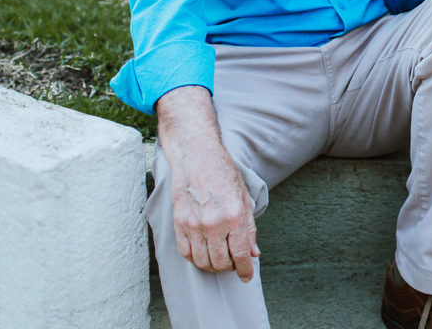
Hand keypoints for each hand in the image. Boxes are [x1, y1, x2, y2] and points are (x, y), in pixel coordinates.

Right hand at [157, 86, 259, 279]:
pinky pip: (186, 252)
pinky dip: (195, 259)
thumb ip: (249, 228)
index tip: (247, 275)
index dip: (245, 270)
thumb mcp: (245, 198)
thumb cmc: (224, 174)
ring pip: (202, 261)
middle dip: (230, 268)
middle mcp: (214, 222)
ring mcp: (194, 223)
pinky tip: (203, 254)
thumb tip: (253, 253)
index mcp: (235, 215)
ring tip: (219, 261)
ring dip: (213, 266)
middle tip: (234, 264)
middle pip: (221, 262)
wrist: (197, 155)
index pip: (240, 254)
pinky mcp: (179, 222)